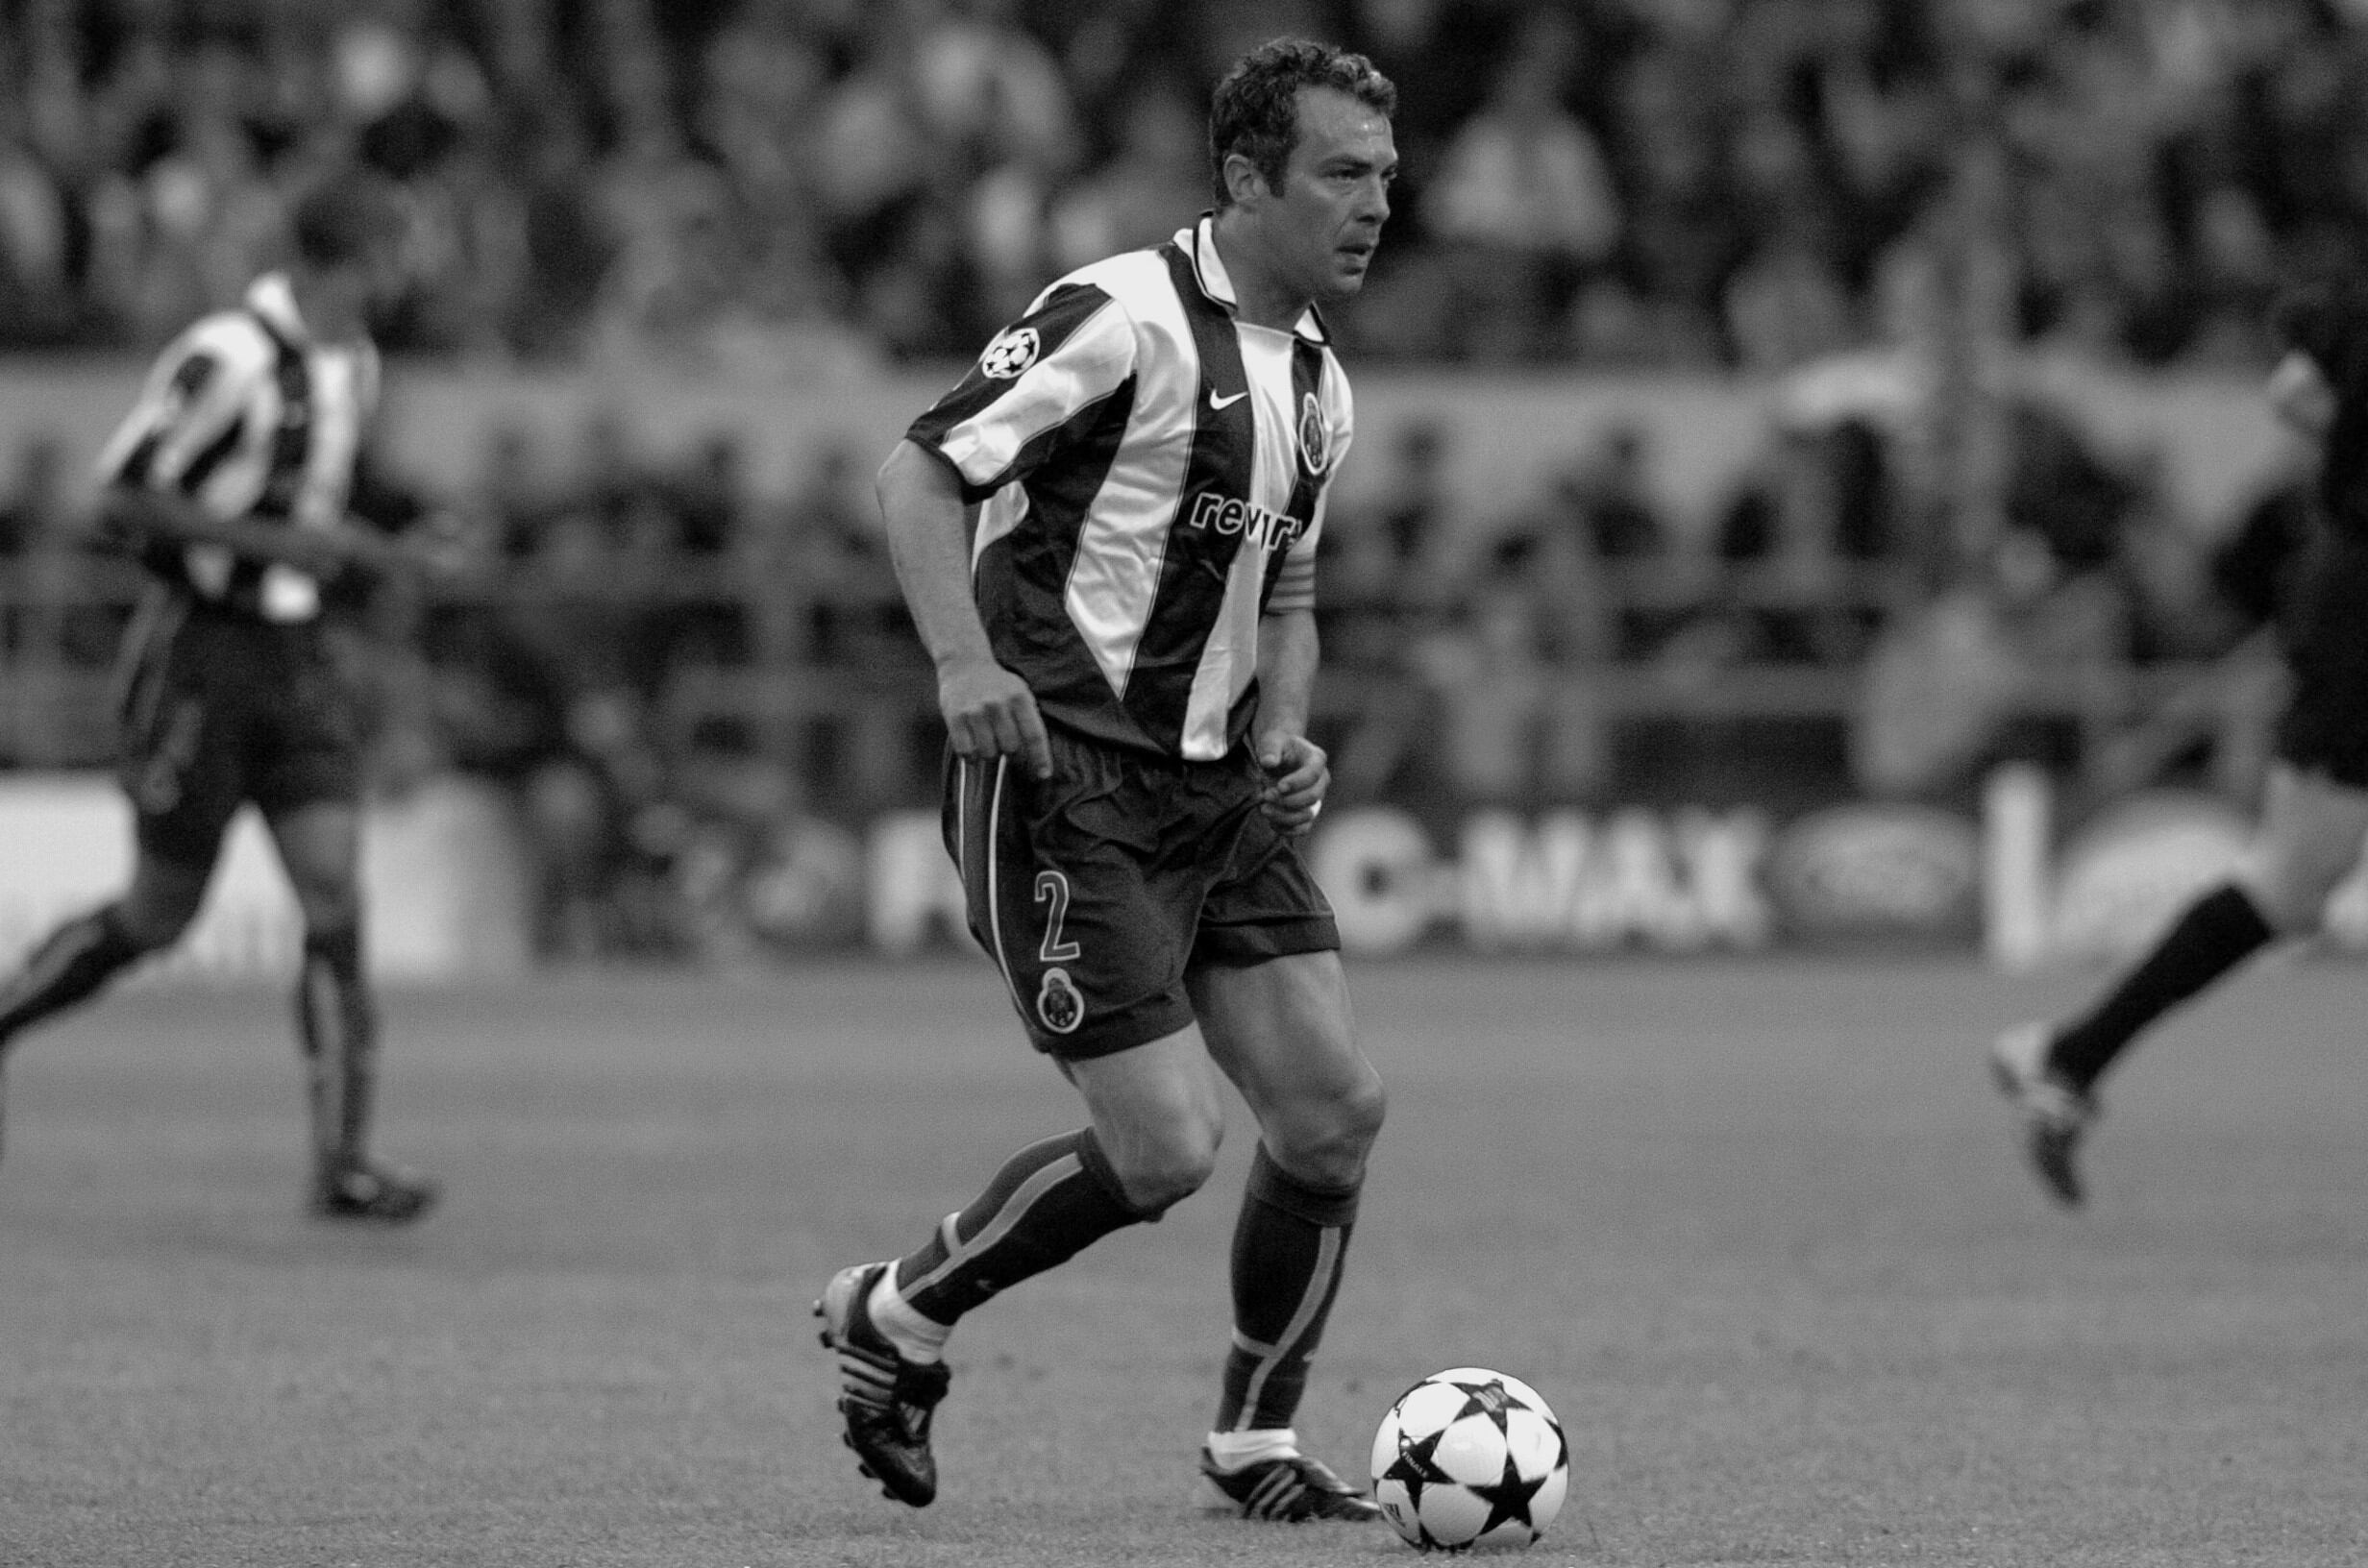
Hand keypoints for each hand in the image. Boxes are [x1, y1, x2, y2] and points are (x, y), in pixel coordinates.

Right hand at [939, 656, 1052, 778]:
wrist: (964, 663)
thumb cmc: (997, 684)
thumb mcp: (1020, 692)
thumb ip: (1028, 718)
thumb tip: (1035, 755)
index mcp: (1019, 698)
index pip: (1034, 735)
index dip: (1040, 758)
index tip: (1043, 775)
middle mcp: (998, 704)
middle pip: (1011, 748)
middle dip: (1013, 754)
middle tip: (1008, 748)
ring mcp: (975, 711)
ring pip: (989, 753)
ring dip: (991, 754)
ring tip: (989, 742)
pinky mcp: (955, 718)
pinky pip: (966, 751)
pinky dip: (971, 756)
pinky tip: (973, 746)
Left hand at [1255, 731, 1328, 835]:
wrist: (1278, 757)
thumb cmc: (1277, 747)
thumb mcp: (1271, 741)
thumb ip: (1270, 749)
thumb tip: (1268, 762)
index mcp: (1316, 759)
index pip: (1313, 775)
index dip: (1297, 783)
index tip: (1279, 786)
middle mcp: (1321, 780)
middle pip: (1312, 796)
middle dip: (1287, 800)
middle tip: (1266, 795)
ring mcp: (1316, 798)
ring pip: (1308, 815)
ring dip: (1285, 817)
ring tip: (1264, 809)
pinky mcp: (1307, 813)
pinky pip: (1303, 828)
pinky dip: (1288, 830)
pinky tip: (1271, 823)